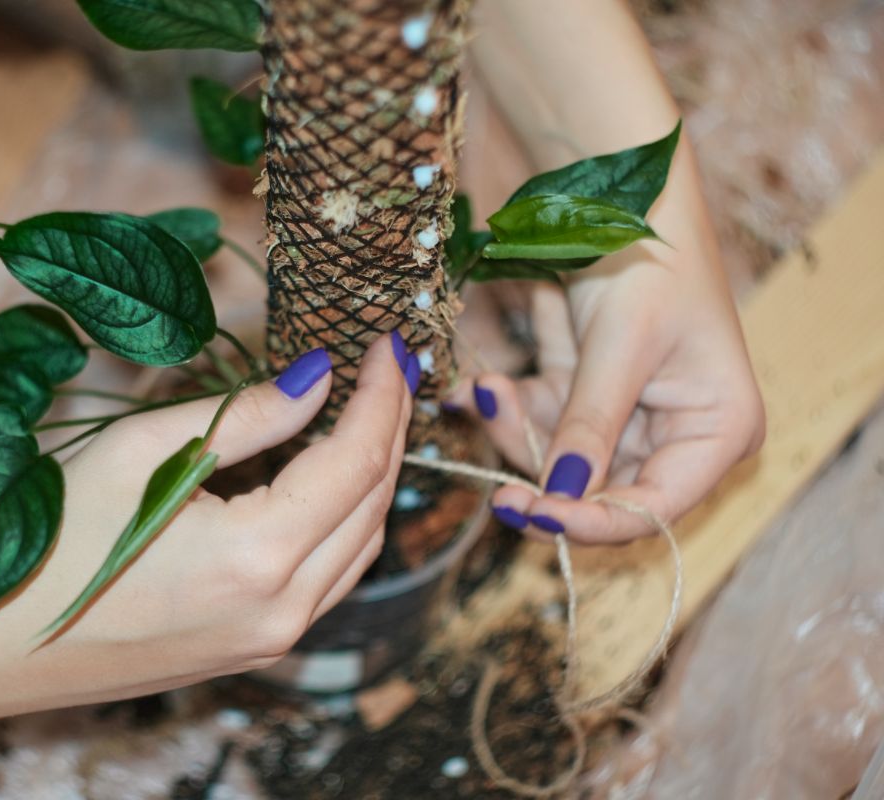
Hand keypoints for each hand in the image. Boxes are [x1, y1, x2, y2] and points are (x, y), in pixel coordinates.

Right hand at [0, 332, 414, 716]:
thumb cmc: (50, 541)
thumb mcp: (142, 452)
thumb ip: (245, 416)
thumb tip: (316, 378)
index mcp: (257, 558)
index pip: (355, 461)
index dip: (380, 395)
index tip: (388, 344)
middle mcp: (282, 610)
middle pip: (371, 506)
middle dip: (389, 429)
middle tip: (386, 368)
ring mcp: (272, 640)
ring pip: (359, 547)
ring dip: (372, 477)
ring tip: (367, 413)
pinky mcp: (254, 648)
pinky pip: (329, 579)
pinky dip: (343, 522)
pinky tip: (327, 480)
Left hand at [457, 156, 764, 544]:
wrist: (612, 184)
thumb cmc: (647, 254)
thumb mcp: (621, 345)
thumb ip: (589, 424)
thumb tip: (561, 496)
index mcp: (718, 429)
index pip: (655, 506)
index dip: (595, 522)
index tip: (537, 515)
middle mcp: (676, 432)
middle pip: (600, 489)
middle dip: (543, 472)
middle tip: (497, 487)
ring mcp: (625, 412)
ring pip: (559, 457)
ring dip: (518, 431)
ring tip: (490, 392)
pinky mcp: (583, 390)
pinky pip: (540, 417)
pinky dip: (507, 406)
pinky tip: (482, 387)